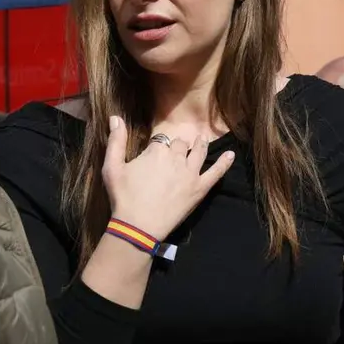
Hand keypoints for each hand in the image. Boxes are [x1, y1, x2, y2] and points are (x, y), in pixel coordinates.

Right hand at [102, 116, 234, 241]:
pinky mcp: (200, 189)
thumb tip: (115, 117)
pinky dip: (225, 163)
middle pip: (180, 144)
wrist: (138, 226)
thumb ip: (115, 141)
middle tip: (177, 149)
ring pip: (199, 152)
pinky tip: (232, 155)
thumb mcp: (112, 167)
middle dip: (178, 146)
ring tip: (202, 140)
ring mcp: (191, 173)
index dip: (158, 146)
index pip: (161, 140)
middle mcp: (177, 158)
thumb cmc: (123, 197)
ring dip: (201, 145)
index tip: (154, 153)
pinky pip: (216, 172)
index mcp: (157, 151)